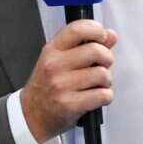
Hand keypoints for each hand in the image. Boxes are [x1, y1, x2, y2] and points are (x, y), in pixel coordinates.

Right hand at [20, 20, 118, 142]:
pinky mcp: (70, 105)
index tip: (102, 36)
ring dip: (106, 81)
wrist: (32, 114)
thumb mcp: (59, 59)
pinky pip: (103, 95)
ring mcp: (61, 85)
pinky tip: (95, 97)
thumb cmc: (48, 84)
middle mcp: (54, 65)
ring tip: (97, 84)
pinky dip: (105, 96)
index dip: (96, 30)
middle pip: (96, 51)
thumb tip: (111, 35)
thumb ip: (86, 44)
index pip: (77, 29)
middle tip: (102, 66)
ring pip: (102, 74)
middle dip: (107, 59)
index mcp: (52, 50)